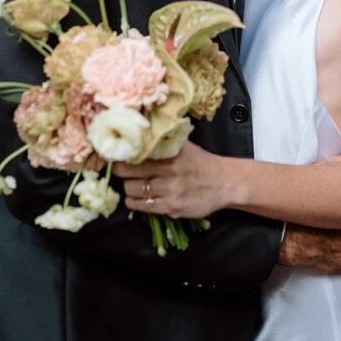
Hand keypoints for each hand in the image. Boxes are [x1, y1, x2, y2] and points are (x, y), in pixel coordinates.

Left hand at [114, 142, 228, 217]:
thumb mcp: (184, 145)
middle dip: (121, 172)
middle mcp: (171, 170)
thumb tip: (138, 132)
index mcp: (172, 152)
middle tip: (121, 170)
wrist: (223, 183)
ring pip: (133, 190)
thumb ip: (163, 140)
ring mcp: (171, 191)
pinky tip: (136, 197)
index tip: (116, 155)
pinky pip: (143, 206)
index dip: (123, 155)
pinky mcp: (172, 208)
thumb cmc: (200, 162)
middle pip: (130, 172)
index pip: (137, 152)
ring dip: (128, 188)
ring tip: (131, 183)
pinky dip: (134, 202)